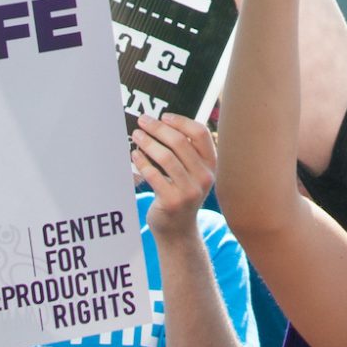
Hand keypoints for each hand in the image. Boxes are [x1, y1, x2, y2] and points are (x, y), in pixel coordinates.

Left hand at [134, 113, 218, 233]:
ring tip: (136, 136)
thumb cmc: (181, 193)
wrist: (179, 230)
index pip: (200, 133)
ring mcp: (190, 191)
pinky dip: (142, 162)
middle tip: (142, 121)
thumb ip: (186, 151)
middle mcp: (205, 177)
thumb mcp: (193, 173)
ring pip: (166, 157)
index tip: (164, 116)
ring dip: (147, 142)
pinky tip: (135, 155)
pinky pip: (154, 175)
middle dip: (158, 128)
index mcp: (211, 164)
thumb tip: (163, 122)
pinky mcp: (173, 201)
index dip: (181, 121)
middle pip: (180, 142)